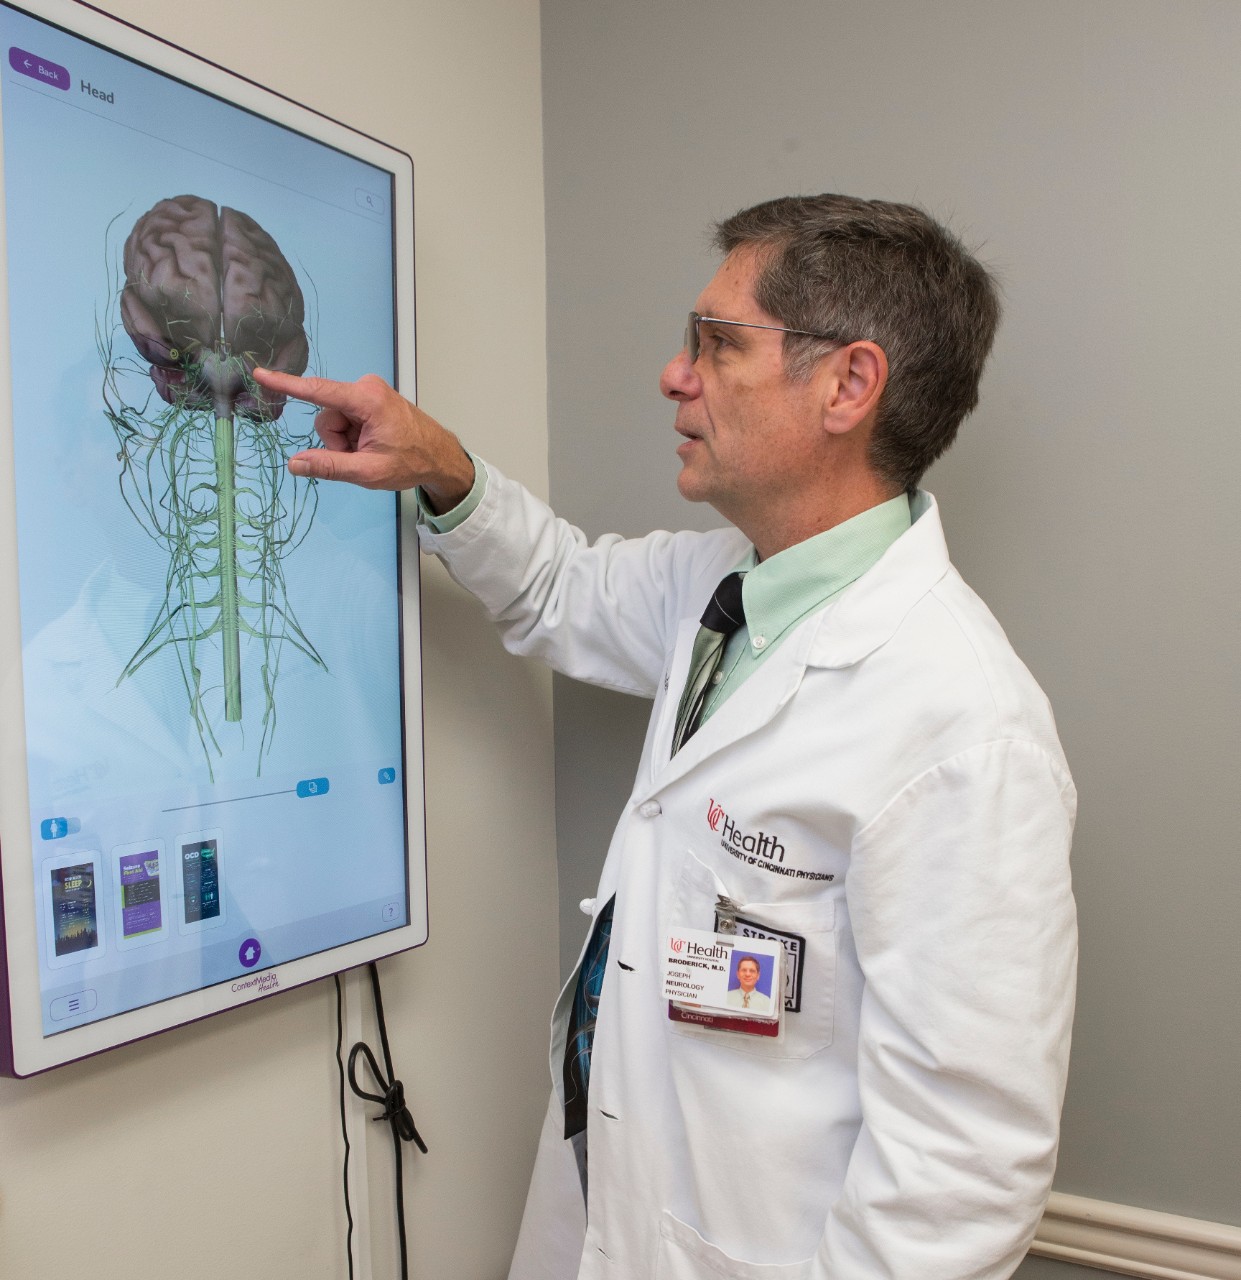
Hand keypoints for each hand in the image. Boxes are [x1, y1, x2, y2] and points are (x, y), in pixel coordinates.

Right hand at [250, 369, 474, 507]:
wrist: (439, 457)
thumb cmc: (411, 462)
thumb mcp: (368, 472)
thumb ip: (329, 466)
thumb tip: (295, 463)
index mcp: (367, 400)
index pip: (318, 391)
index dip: (286, 384)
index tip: (261, 374)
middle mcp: (366, 387)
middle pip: (326, 416)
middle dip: (337, 440)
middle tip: (363, 455)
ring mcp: (368, 391)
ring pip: (334, 419)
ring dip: (346, 440)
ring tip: (370, 450)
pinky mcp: (369, 397)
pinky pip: (345, 417)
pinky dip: (353, 435)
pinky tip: (373, 442)